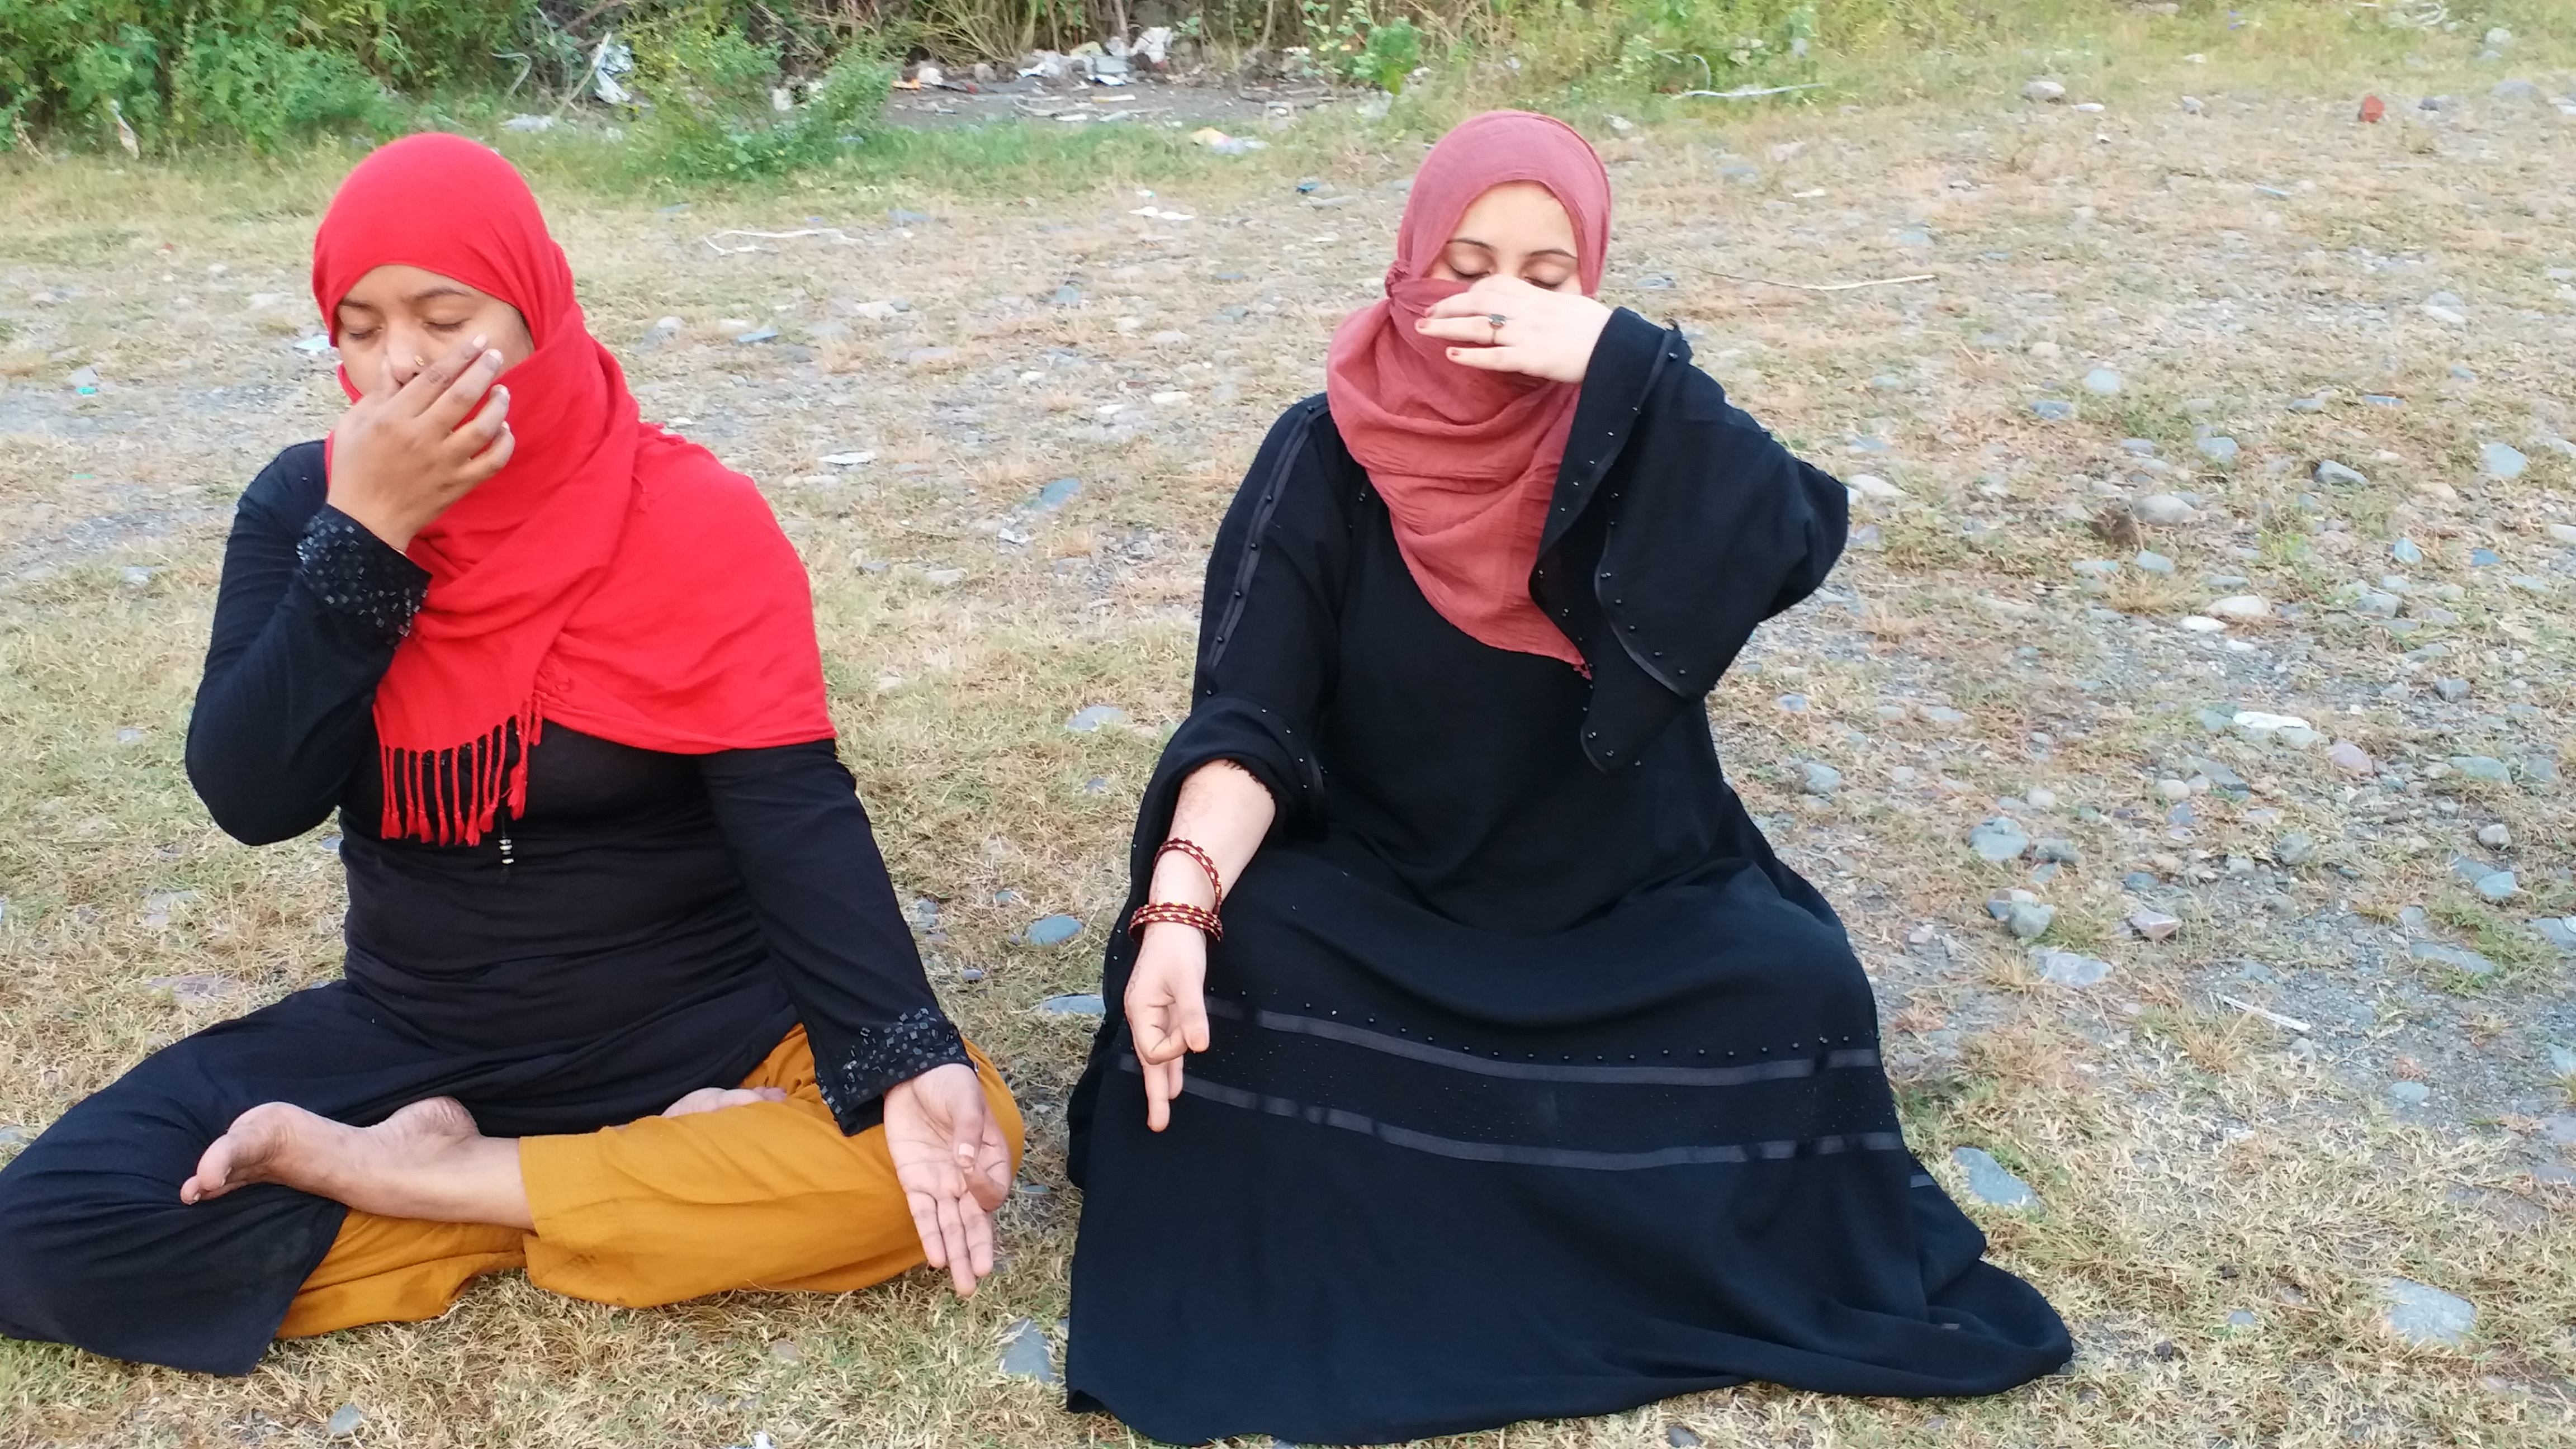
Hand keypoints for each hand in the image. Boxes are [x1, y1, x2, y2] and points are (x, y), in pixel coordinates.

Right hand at [326, 334, 515, 549]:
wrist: (364, 521)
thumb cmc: (354, 468)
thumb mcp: (355, 424)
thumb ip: (379, 392)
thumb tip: (395, 362)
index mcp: (394, 418)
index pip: (434, 378)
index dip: (459, 356)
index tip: (476, 343)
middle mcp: (422, 437)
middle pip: (463, 395)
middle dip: (484, 370)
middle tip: (495, 355)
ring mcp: (444, 463)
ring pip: (483, 427)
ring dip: (499, 405)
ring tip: (503, 391)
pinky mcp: (458, 485)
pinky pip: (492, 462)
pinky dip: (504, 444)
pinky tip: (505, 430)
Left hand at [883, 1061, 1011, 1296]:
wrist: (914, 1073)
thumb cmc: (950, 1084)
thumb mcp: (965, 1100)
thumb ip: (968, 1130)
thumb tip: (966, 1162)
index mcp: (990, 1158)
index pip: (993, 1191)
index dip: (984, 1193)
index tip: (971, 1180)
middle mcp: (968, 1178)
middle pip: (975, 1220)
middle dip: (977, 1250)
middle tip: (977, 1278)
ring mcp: (942, 1183)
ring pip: (951, 1226)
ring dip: (957, 1253)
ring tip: (962, 1285)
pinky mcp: (916, 1182)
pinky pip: (924, 1214)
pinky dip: (929, 1236)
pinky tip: (936, 1259)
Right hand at [1124, 921, 1210, 1132]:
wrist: (1177, 918)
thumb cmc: (1179, 947)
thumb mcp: (1187, 980)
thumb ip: (1192, 1014)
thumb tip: (1198, 1047)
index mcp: (1140, 1010)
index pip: (1154, 1048)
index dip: (1174, 1050)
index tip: (1193, 1036)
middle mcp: (1143, 1016)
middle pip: (1149, 1061)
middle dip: (1154, 1093)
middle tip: (1157, 1125)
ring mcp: (1154, 1015)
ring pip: (1158, 1056)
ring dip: (1162, 1083)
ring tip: (1162, 1113)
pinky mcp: (1167, 1010)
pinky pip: (1168, 1043)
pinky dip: (1172, 1063)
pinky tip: (1175, 1081)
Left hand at [1416, 275, 1613, 383]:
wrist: (1619, 348)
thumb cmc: (1600, 331)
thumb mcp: (1569, 306)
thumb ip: (1545, 305)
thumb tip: (1532, 308)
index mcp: (1538, 297)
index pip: (1495, 285)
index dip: (1468, 292)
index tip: (1450, 300)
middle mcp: (1529, 311)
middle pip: (1479, 302)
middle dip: (1448, 307)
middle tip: (1425, 316)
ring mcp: (1529, 334)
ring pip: (1480, 326)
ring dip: (1448, 327)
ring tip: (1423, 330)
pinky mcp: (1533, 358)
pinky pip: (1497, 357)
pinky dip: (1473, 356)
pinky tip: (1453, 356)